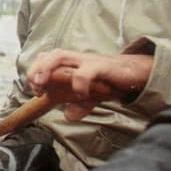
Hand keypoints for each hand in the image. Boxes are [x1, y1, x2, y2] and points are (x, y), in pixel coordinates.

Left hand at [27, 49, 151, 119]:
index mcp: (71, 64)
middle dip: (37, 70)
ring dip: (46, 70)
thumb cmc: (108, 81)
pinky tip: (80, 95)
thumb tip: (69, 115)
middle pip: (49, 55)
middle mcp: (76, 59)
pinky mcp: (102, 66)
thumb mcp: (91, 96)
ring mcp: (87, 61)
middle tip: (37, 88)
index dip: (35, 72)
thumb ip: (79, 105)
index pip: (45, 59)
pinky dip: (78, 83)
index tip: (36, 91)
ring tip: (43, 85)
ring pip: (60, 56)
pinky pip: (85, 71)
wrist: (135, 73)